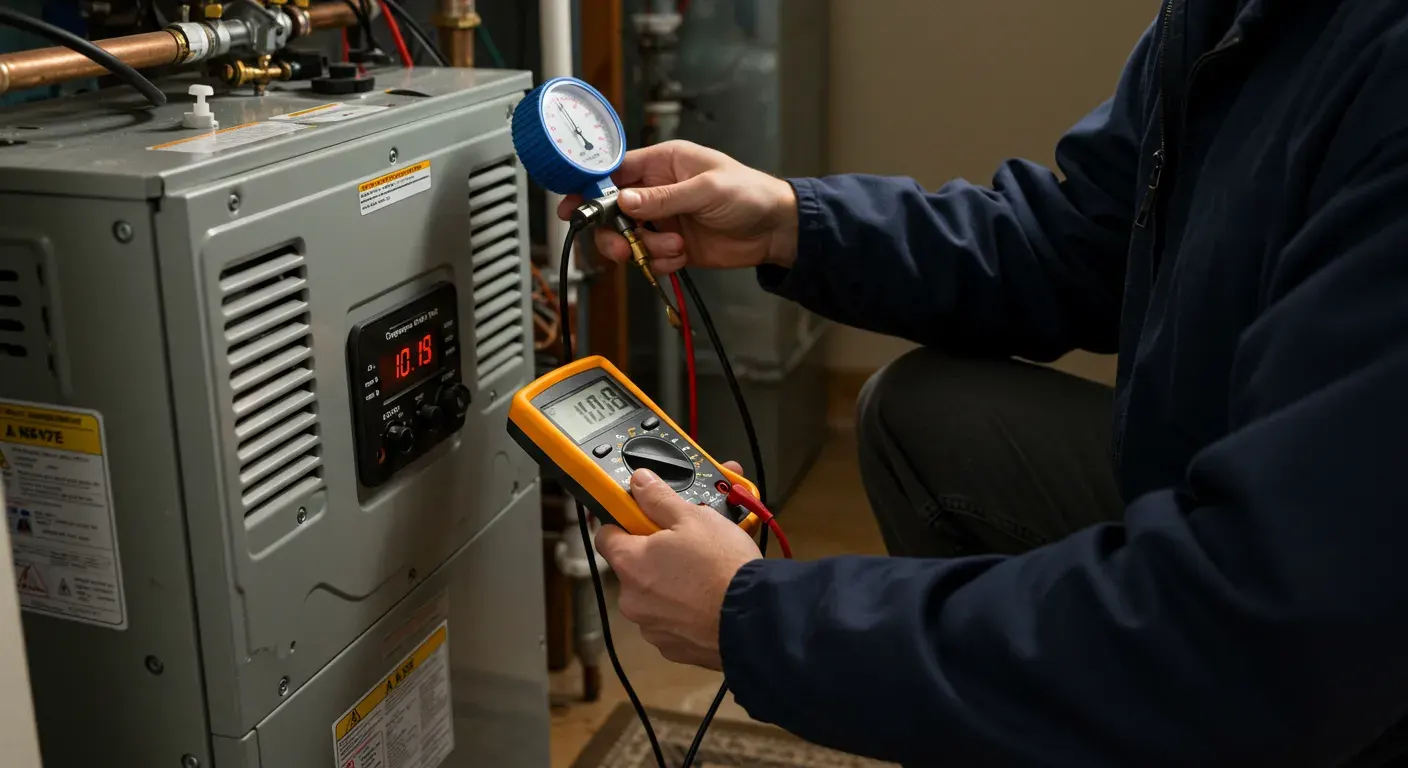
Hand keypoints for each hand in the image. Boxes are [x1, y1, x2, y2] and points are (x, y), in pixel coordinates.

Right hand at [556, 140, 798, 274]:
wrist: (775, 230)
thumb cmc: (749, 193)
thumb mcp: (706, 189)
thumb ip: (663, 198)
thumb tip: (624, 201)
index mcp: (663, 163)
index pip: (615, 173)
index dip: (590, 189)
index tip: (573, 207)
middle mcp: (657, 190)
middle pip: (613, 212)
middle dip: (615, 232)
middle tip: (624, 247)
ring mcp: (663, 219)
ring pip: (628, 239)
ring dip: (645, 249)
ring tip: (675, 247)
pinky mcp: (672, 245)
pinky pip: (650, 258)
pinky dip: (661, 262)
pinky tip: (682, 256)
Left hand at [595, 463, 761, 669]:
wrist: (756, 619)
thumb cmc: (722, 564)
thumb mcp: (694, 518)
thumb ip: (659, 499)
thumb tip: (638, 481)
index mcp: (630, 564)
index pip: (605, 536)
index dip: (624, 523)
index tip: (644, 519)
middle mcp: (632, 600)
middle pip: (633, 569)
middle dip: (655, 557)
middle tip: (687, 546)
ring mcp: (652, 628)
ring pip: (654, 597)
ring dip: (670, 586)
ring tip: (704, 575)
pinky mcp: (674, 650)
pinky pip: (672, 623)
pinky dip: (685, 612)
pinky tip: (709, 601)